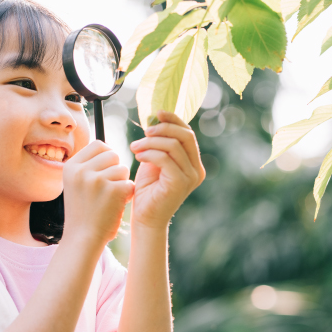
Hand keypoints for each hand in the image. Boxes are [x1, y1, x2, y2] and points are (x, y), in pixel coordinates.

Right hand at [62, 140, 134, 245]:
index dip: (107, 155)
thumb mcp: (75, 184)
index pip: (98, 144)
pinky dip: (127, 194)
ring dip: (122, 182)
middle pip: (112, 154)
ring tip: (111, 198)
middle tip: (110, 186)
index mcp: (71, 166)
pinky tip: (117, 205)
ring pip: (123, 168)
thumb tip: (107, 148)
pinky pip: (129, 183)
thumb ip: (87, 166)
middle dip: (116, 168)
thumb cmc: (82, 211)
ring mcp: (96, 180)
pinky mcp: (112, 190)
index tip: (106, 170)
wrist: (82, 238)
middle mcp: (81, 170)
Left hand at [129, 110, 205, 229]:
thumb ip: (160, 145)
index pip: (188, 134)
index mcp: (194, 163)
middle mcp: (197, 170)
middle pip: (185, 136)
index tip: (157, 114)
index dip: (174, 120)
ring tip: (135, 147)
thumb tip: (155, 120)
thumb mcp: (155, 162)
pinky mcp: (180, 183)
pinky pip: (165, 158)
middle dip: (163, 128)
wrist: (145, 218)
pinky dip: (150, 153)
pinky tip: (138, 156)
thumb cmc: (147, 191)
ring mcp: (191, 177)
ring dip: (151, 142)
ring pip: (173, 146)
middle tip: (144, 131)